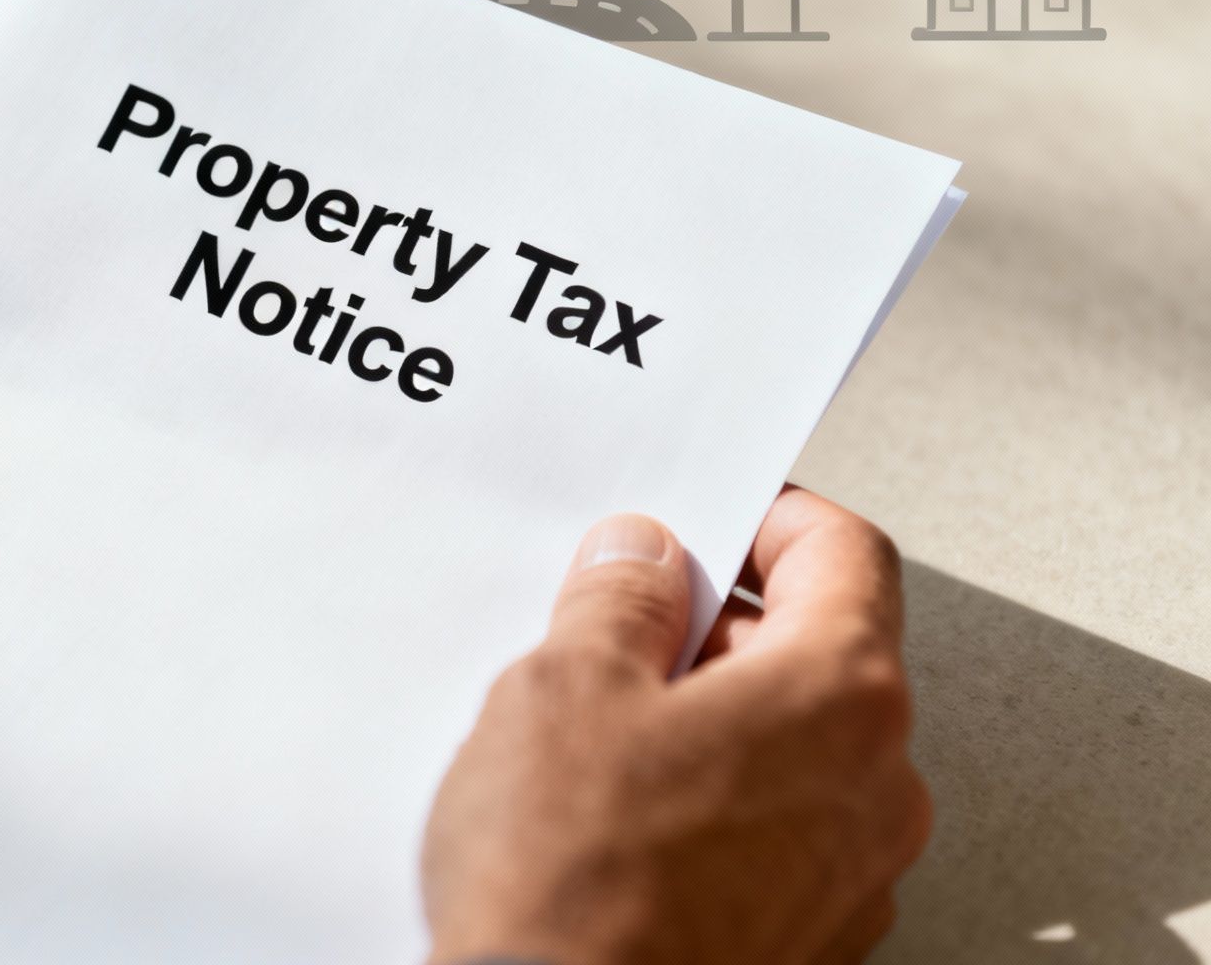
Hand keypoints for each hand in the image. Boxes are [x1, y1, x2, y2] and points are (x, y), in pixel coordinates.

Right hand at [422, 488, 930, 964]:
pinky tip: (623, 814)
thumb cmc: (572, 888)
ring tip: (605, 736)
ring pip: (796, 747)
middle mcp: (876, 788)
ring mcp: (851, 876)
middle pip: (822, 651)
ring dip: (716, 718)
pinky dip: (718, 800)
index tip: (710, 519)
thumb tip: (641, 561)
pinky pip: (779, 830)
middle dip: (721, 627)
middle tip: (622, 627)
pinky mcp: (809, 937)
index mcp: (841, 696)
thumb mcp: (565, 687)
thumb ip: (620, 601)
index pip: (846, 553)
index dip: (767, 518)